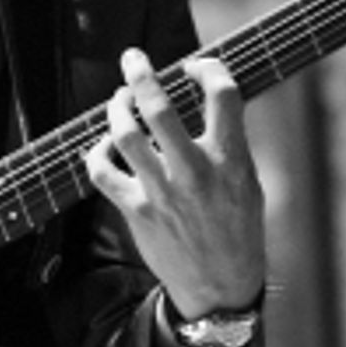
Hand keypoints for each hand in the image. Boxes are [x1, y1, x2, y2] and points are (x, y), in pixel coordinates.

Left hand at [84, 47, 265, 318]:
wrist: (220, 287)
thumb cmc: (237, 228)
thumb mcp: (248, 182)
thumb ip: (228, 143)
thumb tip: (204, 100)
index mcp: (231, 160)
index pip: (223, 94)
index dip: (208, 68)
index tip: (193, 67)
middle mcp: (194, 172)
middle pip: (158, 108)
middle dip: (140, 74)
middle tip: (133, 59)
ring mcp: (162, 192)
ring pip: (124, 134)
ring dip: (116, 108)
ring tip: (119, 99)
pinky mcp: (136, 211)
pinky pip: (102, 171)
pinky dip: (97, 152)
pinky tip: (105, 146)